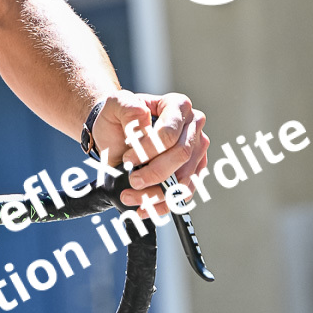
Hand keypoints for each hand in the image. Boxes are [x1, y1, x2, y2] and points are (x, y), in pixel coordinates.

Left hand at [90, 91, 208, 215]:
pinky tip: (144, 208)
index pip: (169, 133)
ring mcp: (196, 150)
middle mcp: (193, 127)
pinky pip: (184, 194)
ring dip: (157, 194)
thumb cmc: (119, 117)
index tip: (127, 159)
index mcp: (178, 105)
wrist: (117, 134)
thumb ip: (127, 107)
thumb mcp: (115, 104)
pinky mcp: (193, 172)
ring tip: (131, 197)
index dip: (148, 150)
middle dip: (155, 173)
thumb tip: (142, 118)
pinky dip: (163, 205)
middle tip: (133, 181)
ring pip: (184, 179)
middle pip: (181, 155)